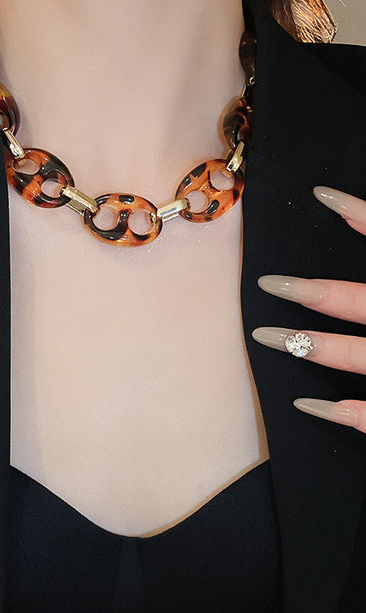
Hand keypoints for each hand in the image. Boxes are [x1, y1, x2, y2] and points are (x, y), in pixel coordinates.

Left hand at [252, 186, 365, 433]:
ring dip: (308, 344)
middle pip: (356, 301)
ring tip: (262, 335)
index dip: (359, 213)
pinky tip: (304, 403)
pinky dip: (341, 411)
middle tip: (264, 281)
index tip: (319, 195)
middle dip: (308, 291)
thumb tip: (357, 209)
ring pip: (355, 354)